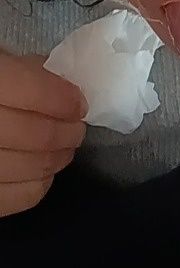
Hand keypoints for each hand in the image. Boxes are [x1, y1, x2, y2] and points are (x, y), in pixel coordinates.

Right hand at [0, 50, 87, 216]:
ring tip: (65, 148)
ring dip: (56, 159)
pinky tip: (41, 172)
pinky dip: (36, 186)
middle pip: (34, 134)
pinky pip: (13, 198)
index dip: (62, 98)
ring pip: (28, 169)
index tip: (79, 102)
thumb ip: (21, 69)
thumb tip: (62, 83)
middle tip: (76, 128)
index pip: (30, 90)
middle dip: (66, 132)